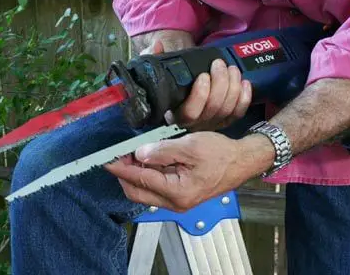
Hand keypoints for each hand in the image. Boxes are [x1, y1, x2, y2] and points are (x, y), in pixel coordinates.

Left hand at [104, 132, 274, 211]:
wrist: (242, 162)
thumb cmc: (221, 154)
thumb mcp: (190, 146)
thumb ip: (162, 151)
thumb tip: (138, 153)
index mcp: (177, 192)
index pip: (140, 180)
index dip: (121, 168)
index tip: (106, 158)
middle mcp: (176, 203)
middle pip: (136, 192)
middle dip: (124, 174)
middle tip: (119, 154)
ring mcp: (178, 202)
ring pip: (145, 192)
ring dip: (135, 174)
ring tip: (133, 154)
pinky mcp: (181, 196)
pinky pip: (156, 189)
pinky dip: (148, 175)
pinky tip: (148, 160)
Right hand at [133, 29, 252, 130]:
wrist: (182, 90)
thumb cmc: (171, 82)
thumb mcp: (159, 70)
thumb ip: (155, 57)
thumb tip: (158, 46)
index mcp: (175, 114)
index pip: (190, 113)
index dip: (200, 95)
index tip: (203, 75)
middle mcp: (194, 124)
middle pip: (213, 109)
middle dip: (220, 84)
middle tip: (219, 64)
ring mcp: (211, 124)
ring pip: (227, 110)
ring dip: (233, 86)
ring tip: (231, 69)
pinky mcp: (224, 121)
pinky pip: (238, 113)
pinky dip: (244, 98)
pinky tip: (244, 83)